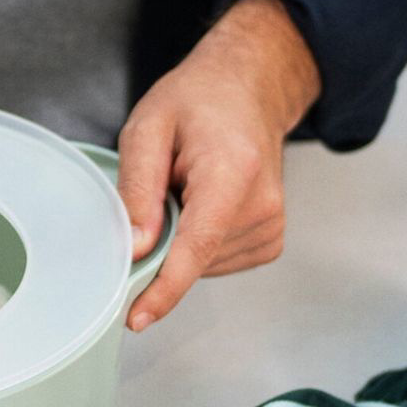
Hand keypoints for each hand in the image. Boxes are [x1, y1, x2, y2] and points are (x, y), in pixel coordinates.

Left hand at [116, 0, 320, 330]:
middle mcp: (263, 205)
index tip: (137, 317)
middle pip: (193, 259)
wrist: (250, 88)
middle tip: (161, 188)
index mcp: (234, 173)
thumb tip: (134, 247)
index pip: (197, 246)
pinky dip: (197, 244)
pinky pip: (216, 261)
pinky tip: (200, 205)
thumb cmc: (198, 101)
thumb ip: (137, 188)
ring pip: (201, 265)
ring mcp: (272, 225)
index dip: (164, 288)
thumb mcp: (147, 127)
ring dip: (180, 240)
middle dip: (161, 243)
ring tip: (186, 189)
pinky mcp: (270, 238)